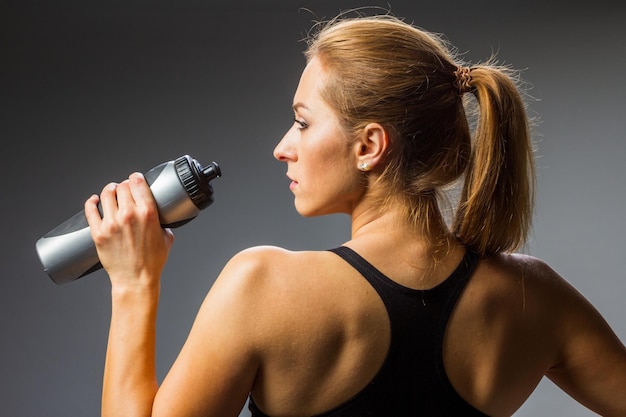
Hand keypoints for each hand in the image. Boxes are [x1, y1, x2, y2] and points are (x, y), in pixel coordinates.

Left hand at [84, 172, 173, 290]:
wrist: (136, 280)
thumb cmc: (152, 262)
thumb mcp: (166, 238)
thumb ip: (163, 224)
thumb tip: (160, 218)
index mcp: (148, 213)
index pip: (137, 183)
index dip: (135, 178)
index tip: (135, 179)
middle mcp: (129, 215)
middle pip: (122, 186)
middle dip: (124, 185)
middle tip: (124, 189)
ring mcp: (112, 223)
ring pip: (106, 194)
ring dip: (109, 190)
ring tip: (111, 192)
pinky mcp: (98, 232)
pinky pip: (90, 210)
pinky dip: (91, 202)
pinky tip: (94, 201)